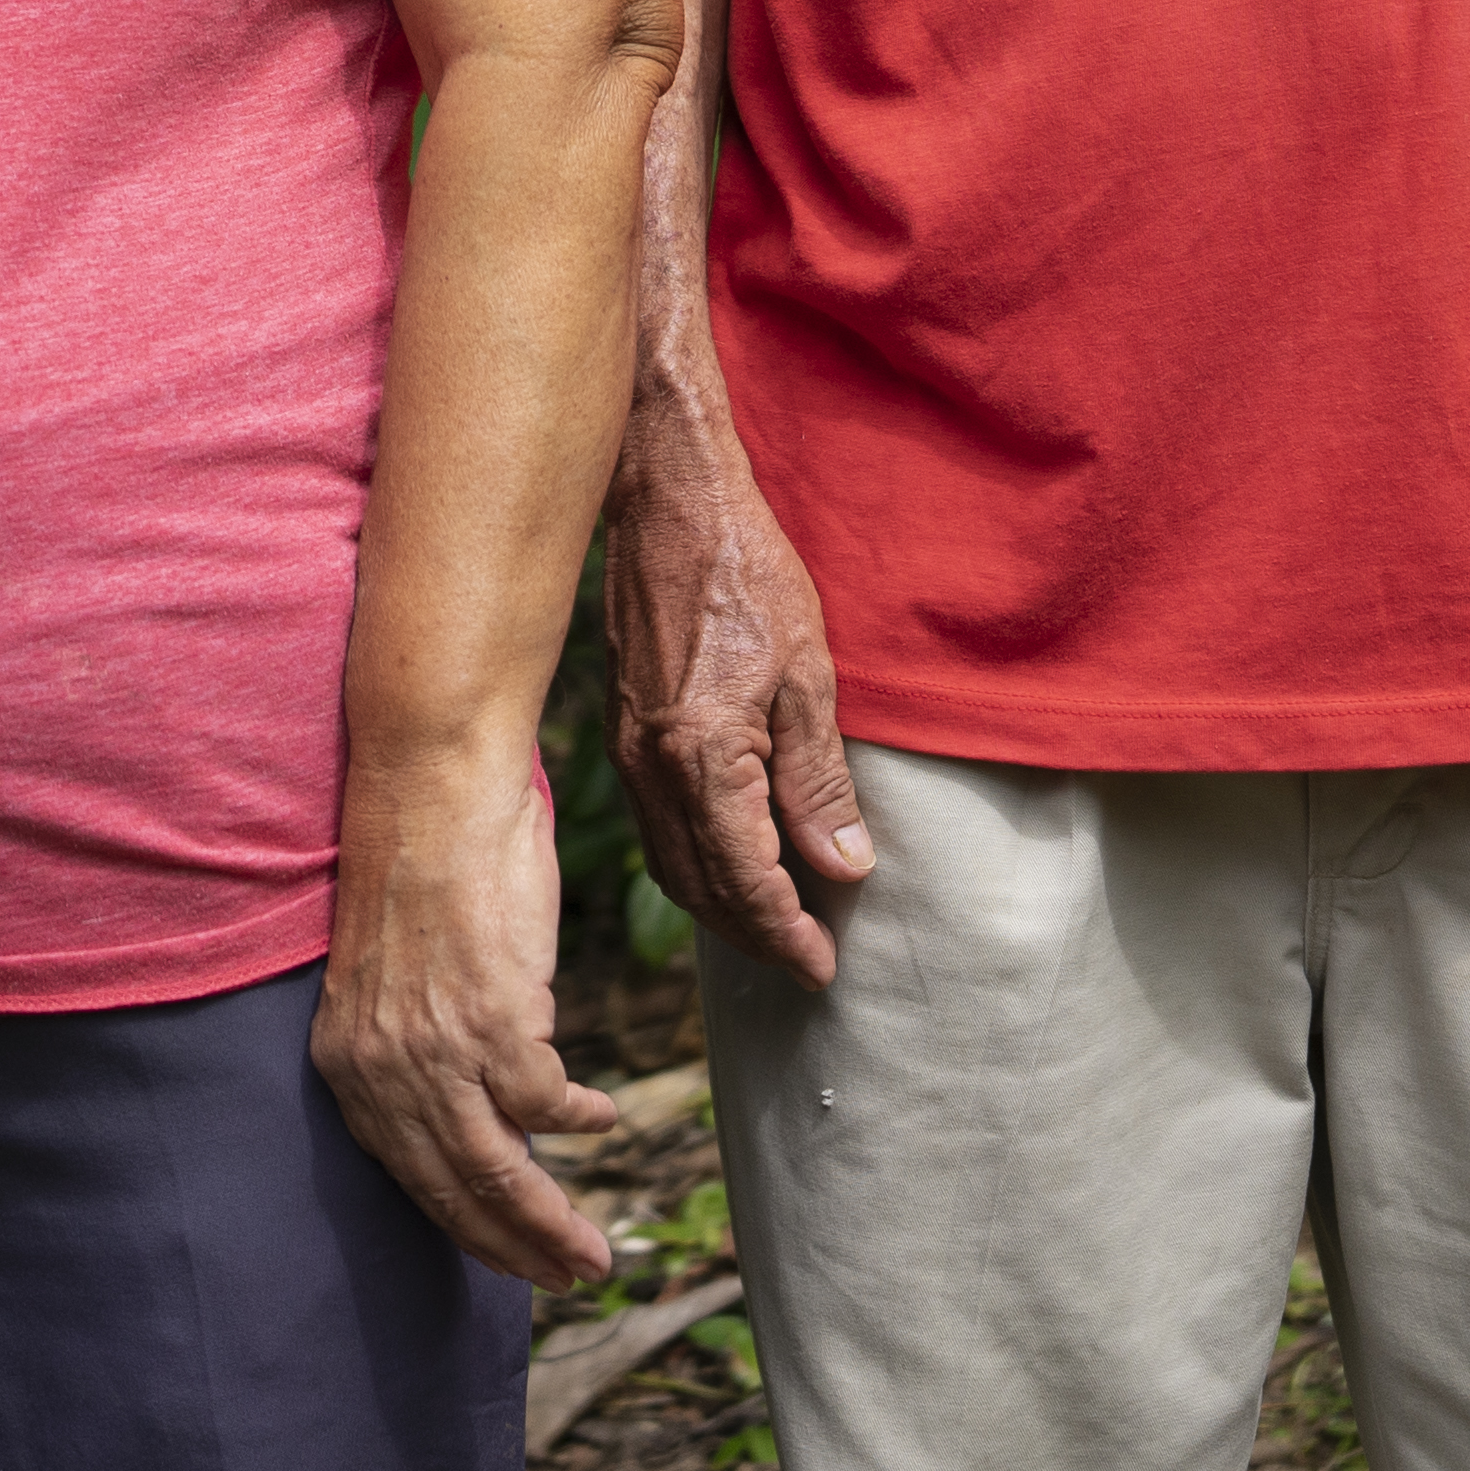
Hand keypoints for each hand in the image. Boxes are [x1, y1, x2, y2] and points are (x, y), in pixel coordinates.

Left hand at [315, 745, 621, 1289]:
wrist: (433, 783)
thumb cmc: (425, 863)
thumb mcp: (396, 977)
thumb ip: (420, 1044)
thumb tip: (481, 1094)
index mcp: (345, 1062)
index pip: (406, 1175)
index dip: (462, 1224)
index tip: (504, 1257)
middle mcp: (380, 1071)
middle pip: (451, 1192)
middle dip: (512, 1250)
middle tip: (564, 1279)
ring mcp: (436, 1054)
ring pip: (499, 1173)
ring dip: (550, 1223)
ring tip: (591, 1252)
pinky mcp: (494, 1025)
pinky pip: (545, 1106)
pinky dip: (576, 1119)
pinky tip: (598, 1119)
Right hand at [602, 410, 871, 990]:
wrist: (669, 503)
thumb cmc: (746, 574)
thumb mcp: (808, 675)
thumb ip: (821, 781)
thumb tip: (844, 868)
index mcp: (703, 758)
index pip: (747, 880)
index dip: (788, 933)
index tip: (825, 966)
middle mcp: (653, 769)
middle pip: (702, 889)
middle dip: (755, 936)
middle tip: (807, 961)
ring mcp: (630, 753)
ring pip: (672, 864)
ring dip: (722, 908)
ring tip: (776, 925)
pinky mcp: (624, 734)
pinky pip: (656, 828)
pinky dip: (695, 864)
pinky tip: (731, 862)